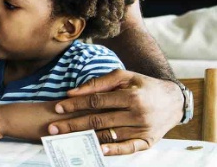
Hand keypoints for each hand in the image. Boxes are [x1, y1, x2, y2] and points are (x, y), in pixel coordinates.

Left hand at [48, 70, 182, 154]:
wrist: (174, 100)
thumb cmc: (143, 85)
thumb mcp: (124, 76)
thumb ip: (98, 83)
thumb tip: (72, 92)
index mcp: (131, 96)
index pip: (96, 101)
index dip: (75, 104)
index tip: (58, 107)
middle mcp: (137, 114)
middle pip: (98, 120)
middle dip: (73, 124)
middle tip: (53, 128)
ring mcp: (143, 129)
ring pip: (109, 135)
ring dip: (86, 137)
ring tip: (66, 139)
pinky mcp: (148, 141)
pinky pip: (128, 148)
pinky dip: (113, 150)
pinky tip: (97, 150)